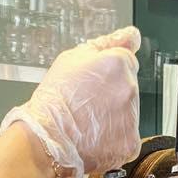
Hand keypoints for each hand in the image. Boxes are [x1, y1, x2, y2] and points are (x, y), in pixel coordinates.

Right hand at [0, 26, 141, 177]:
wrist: (45, 139)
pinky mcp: (130, 142)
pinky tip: (95, 137)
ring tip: (88, 122)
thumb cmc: (54, 100)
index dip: (106, 73)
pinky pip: (127, 137)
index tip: (91, 85)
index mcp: (118, 63)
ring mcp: (132, 117)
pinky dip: (114, 139)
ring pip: (129, 112)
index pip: (126, 61)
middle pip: (129, 86)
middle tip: (86, 104)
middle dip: (112, 93)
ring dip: (114, 116)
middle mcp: (130, 88)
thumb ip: (107, 44)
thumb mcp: (71, 59)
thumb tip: (132, 35)